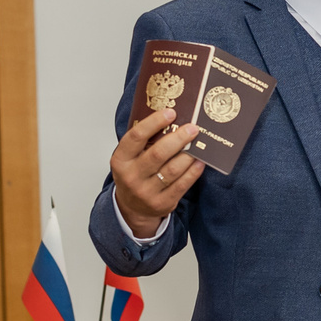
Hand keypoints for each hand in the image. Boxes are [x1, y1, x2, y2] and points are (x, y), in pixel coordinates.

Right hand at [111, 108, 204, 237]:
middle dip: (178, 138)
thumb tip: (171, 120)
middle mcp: (131, 176)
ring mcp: (146, 192)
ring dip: (188, 155)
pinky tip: (199, 162)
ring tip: (198, 144)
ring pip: (172, 170)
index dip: (154, 122)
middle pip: (158, 153)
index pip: (136, 137)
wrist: (132, 207)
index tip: (170, 113)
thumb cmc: (134, 175)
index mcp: (121, 160)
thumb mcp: (130, 158)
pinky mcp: (162, 203)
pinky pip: (181, 185)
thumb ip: (143, 142)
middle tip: (192, 128)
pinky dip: (193, 171)